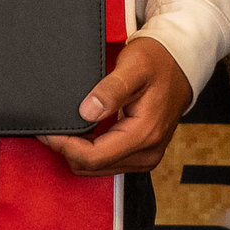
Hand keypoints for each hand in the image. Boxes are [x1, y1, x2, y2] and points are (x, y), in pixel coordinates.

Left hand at [38, 37, 191, 176]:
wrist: (181, 64)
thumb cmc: (158, 61)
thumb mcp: (134, 67)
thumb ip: (110, 90)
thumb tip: (86, 111)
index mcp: (144, 134)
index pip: (94, 156)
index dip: (65, 146)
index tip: (48, 131)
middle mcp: (147, 153)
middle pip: (93, 167)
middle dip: (67, 151)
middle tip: (49, 128)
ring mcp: (145, 156)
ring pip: (98, 168)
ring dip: (77, 152)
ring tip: (62, 129)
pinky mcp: (141, 153)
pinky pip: (107, 161)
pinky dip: (89, 151)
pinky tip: (80, 132)